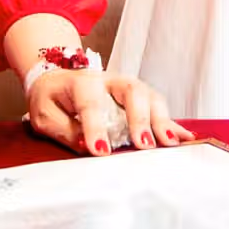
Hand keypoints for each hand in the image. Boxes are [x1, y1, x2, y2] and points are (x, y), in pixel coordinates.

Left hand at [25, 68, 194, 154]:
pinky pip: (158, 107)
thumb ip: (64, 130)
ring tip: (169, 143)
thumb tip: (88, 145)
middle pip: (132, 91)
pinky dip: (171, 123)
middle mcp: (110, 80)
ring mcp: (127, 87)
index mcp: (82, 82)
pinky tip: (184, 137)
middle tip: (144, 144)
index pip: (92, 104)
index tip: (101, 151)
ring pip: (150, 97)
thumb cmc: (51, 98)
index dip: (96, 127)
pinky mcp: (138, 98)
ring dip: (161, 120)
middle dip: (140, 118)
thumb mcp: (44, 115)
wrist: (57, 78)